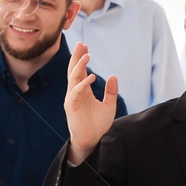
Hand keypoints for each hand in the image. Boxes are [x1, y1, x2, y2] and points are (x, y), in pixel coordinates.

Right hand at [64, 43, 118, 164]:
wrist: (93, 141)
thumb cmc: (98, 125)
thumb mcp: (109, 105)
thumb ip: (111, 91)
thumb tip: (114, 76)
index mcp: (83, 91)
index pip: (80, 71)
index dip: (81, 59)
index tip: (85, 47)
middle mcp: (76, 92)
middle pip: (74, 71)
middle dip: (77, 57)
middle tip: (81, 44)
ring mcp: (72, 99)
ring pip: (73, 79)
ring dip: (79, 66)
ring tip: (87, 55)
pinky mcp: (71, 107)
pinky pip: (76, 92)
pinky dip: (82, 84)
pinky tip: (91, 76)